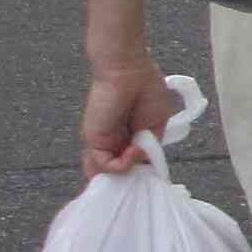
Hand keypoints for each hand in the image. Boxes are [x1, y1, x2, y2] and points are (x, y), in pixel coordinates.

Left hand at [79, 59, 180, 178]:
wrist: (128, 71)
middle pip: (115, 172)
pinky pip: (105, 165)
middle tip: (142, 180)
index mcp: (129, 137)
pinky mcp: (94, 140)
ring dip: (123, 176)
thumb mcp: (156, 126)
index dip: (139, 173)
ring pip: (105, 173)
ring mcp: (103, 143)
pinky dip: (121, 165)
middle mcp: (114, 142)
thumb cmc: (146, 90)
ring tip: (137, 167)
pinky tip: (132, 152)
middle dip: (128, 180)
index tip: (152, 177)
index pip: (130, 163)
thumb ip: (148, 148)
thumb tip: (141, 163)